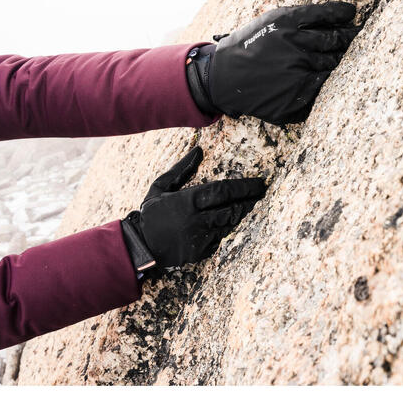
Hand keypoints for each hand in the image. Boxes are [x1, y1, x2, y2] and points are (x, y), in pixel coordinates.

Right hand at [121, 146, 265, 271]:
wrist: (140, 246)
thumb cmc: (151, 213)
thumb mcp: (161, 187)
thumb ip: (181, 169)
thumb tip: (199, 150)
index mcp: (187, 201)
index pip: (223, 191)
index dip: (244, 187)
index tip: (259, 183)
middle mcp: (196, 219)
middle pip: (231, 208)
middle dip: (249, 200)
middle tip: (262, 192)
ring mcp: (199, 238)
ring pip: (228, 224)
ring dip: (240, 214)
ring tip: (251, 204)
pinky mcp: (200, 252)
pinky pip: (219, 239)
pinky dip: (225, 229)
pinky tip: (231, 221)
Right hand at [188, 2, 358, 125]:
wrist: (223, 78)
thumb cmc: (249, 46)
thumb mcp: (270, 22)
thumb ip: (300, 18)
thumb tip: (339, 14)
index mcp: (287, 24)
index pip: (327, 15)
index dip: (343, 14)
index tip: (353, 13)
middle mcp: (294, 47)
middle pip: (336, 41)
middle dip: (350, 37)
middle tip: (359, 35)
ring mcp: (296, 74)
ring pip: (333, 66)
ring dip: (342, 60)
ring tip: (345, 55)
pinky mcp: (296, 97)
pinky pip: (323, 89)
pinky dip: (329, 82)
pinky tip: (330, 76)